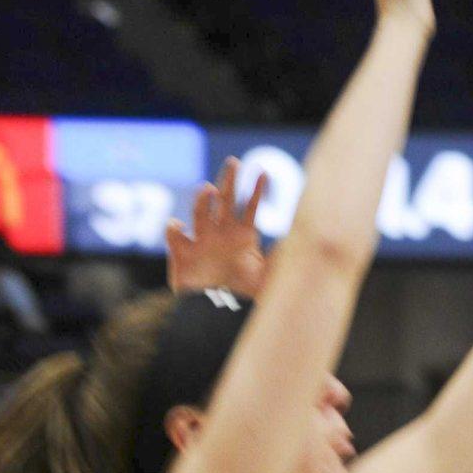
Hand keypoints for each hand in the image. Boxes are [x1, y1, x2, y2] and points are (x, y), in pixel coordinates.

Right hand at [166, 156, 270, 298]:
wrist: (212, 310)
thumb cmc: (240, 293)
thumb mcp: (266, 279)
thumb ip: (281, 263)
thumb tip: (298, 247)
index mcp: (241, 235)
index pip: (250, 207)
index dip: (257, 190)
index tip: (264, 172)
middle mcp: (220, 232)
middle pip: (225, 200)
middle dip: (230, 181)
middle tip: (234, 162)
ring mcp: (200, 240)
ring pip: (201, 213)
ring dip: (204, 201)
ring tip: (210, 190)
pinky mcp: (182, 253)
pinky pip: (175, 237)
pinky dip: (174, 230)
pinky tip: (178, 226)